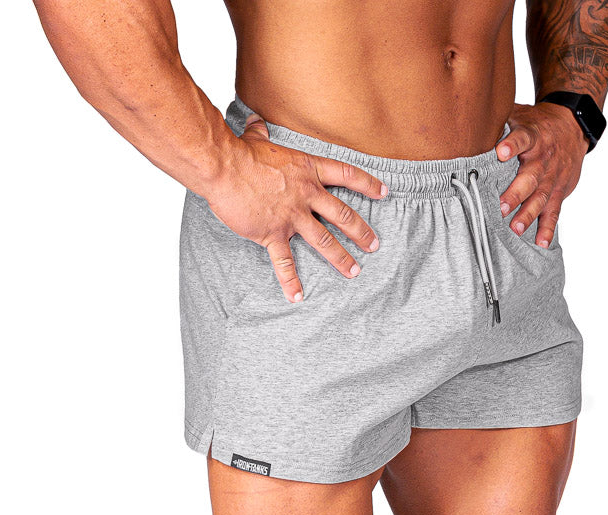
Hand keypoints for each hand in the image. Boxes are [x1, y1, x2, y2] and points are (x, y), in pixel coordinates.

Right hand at [205, 110, 387, 302]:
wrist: (224, 168)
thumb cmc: (239, 152)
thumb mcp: (255, 139)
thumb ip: (261, 133)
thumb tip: (257, 123)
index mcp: (307, 170)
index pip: (346, 175)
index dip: (367, 184)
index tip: (384, 192)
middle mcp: (305, 194)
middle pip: (343, 214)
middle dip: (361, 231)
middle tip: (374, 245)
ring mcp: (291, 216)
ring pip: (324, 241)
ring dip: (341, 258)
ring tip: (354, 271)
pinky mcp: (273, 234)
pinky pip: (284, 262)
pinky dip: (290, 281)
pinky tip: (297, 297)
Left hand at [494, 102, 587, 247]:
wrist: (572, 126)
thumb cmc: (537, 124)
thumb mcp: (521, 116)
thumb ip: (500, 123)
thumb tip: (469, 128)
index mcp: (533, 137)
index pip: (523, 138)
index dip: (513, 145)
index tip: (501, 153)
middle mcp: (543, 159)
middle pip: (530, 177)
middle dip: (515, 193)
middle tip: (500, 207)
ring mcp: (552, 177)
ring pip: (540, 198)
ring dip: (528, 214)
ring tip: (516, 228)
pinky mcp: (558, 191)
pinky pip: (554, 212)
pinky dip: (548, 228)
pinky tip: (542, 242)